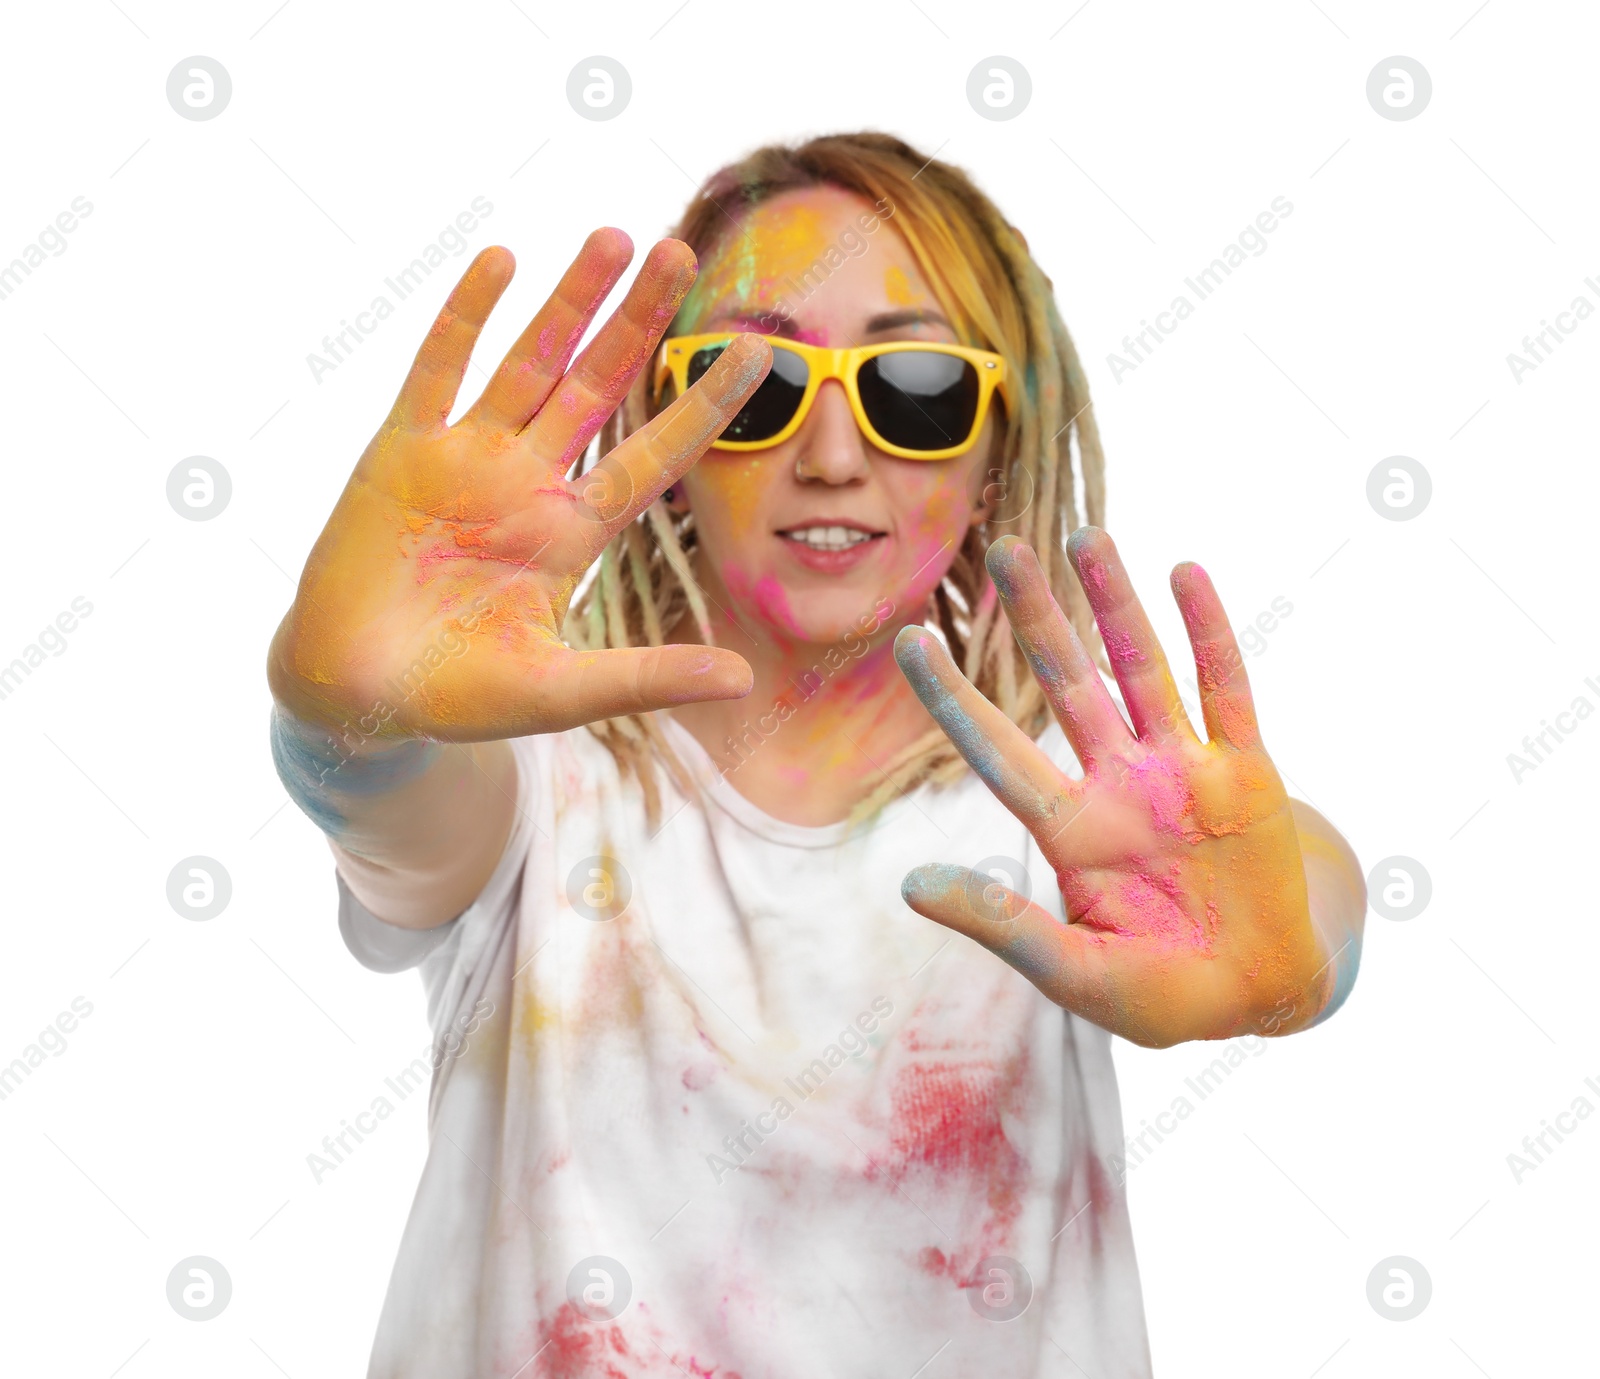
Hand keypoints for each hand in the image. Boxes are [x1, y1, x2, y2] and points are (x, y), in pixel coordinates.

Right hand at [267, 232, 770, 740]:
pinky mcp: (400, 452)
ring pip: (528, 364)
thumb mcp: (561, 692)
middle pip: (597, 386)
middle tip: (680, 251)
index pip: (652, 455)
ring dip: (568, 302)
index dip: (701, 405)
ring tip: (614, 238)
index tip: (756, 353)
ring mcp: (464, 459)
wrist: (354, 692)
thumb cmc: (458, 696)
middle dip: (637, 322)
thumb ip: (645, 678)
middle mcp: (526, 482)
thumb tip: (742, 678)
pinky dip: (466, 316)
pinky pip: (437, 370)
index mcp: (570, 533)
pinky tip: (501, 260)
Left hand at [895, 530, 1333, 1047]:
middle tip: (1003, 546)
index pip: (998, 750)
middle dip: (1038, 618)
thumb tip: (911, 886)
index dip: (953, 698)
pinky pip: (1227, 690)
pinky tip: (1185, 572)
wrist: (1261, 996)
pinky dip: (1209, 632)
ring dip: (1115, 603)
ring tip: (1084, 533)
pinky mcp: (1248, 774)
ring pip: (1141, 669)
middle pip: (1068, 684)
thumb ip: (1001, 926)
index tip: (907, 639)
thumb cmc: (1160, 991)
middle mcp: (1120, 785)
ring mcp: (1183, 772)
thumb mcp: (1074, 973)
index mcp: (1071, 832)